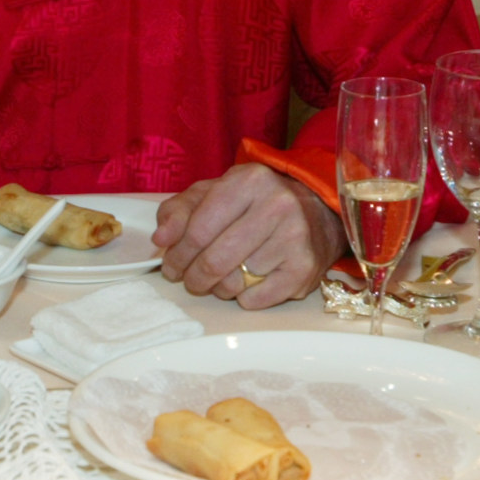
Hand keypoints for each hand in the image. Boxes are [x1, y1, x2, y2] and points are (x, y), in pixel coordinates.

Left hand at [154, 164, 343, 309]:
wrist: (317, 212)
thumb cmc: (255, 204)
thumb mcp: (214, 193)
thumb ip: (180, 210)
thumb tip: (161, 239)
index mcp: (249, 180)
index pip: (199, 229)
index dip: (177, 254)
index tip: (170, 266)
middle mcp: (276, 204)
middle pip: (215, 260)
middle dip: (193, 278)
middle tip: (189, 281)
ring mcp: (295, 237)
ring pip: (234, 283)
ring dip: (219, 288)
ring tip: (220, 279)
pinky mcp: (305, 267)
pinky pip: (256, 299)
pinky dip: (243, 298)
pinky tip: (247, 283)